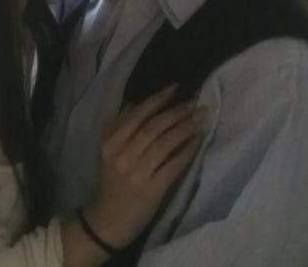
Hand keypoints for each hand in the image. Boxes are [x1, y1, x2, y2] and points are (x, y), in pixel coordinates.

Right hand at [85, 85, 206, 248]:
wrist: (109, 220)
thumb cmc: (111, 183)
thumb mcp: (107, 152)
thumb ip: (117, 127)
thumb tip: (135, 102)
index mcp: (110, 143)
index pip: (137, 115)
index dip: (158, 100)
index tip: (176, 89)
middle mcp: (122, 155)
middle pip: (154, 127)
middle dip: (176, 112)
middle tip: (195, 103)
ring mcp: (137, 173)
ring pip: (165, 143)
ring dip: (185, 128)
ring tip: (200, 118)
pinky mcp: (152, 189)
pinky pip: (174, 165)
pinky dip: (187, 151)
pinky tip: (197, 141)